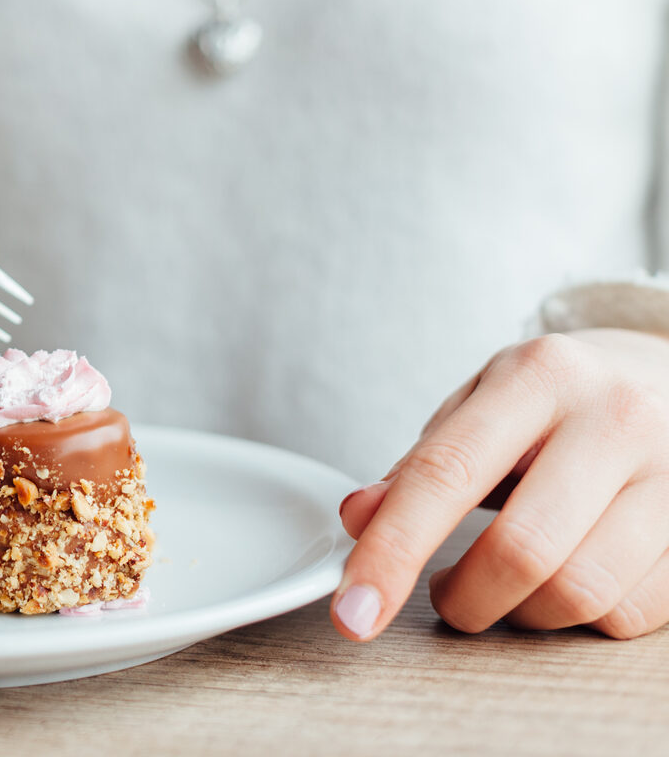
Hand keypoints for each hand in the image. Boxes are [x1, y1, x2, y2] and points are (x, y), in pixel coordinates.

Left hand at [335, 329, 668, 640]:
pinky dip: (580, 618)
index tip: (353, 609)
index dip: (391, 551)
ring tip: (503, 587)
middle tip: (444, 596)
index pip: (447, 474)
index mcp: (541, 376)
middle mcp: (615, 418)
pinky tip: (565, 582)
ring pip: (579, 592)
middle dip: (464, 598)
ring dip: (521, 614)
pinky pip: (631, 613)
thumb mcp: (482, 403)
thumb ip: (421, 463)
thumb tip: (359, 519)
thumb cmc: (559, 397)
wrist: (667, 372)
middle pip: (521, 550)